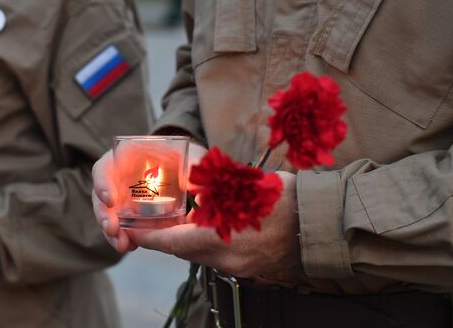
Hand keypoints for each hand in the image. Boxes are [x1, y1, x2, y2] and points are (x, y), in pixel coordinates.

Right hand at [92, 142, 207, 252]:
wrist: (193, 171)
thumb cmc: (188, 158)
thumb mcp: (193, 156)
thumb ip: (193, 166)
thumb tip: (189, 183)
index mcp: (128, 156)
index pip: (105, 167)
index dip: (103, 182)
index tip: (111, 200)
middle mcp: (120, 177)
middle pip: (101, 195)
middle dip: (103, 215)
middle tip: (112, 229)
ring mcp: (124, 198)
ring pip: (108, 216)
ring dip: (111, 232)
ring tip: (122, 245)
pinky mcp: (132, 215)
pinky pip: (122, 228)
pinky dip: (124, 238)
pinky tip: (130, 246)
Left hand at [127, 172, 302, 282]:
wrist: (323, 225)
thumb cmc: (286, 199)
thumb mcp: (246, 184)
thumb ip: (215, 187)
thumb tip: (192, 182)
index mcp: (221, 237)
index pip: (171, 242)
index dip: (147, 237)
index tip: (130, 230)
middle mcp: (226, 258)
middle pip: (183, 251)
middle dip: (165, 238)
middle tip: (150, 223)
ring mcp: (239, 267)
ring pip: (200, 255)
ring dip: (187, 241)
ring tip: (181, 221)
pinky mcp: (249, 269)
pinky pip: (218, 258)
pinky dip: (207, 245)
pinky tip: (211, 228)